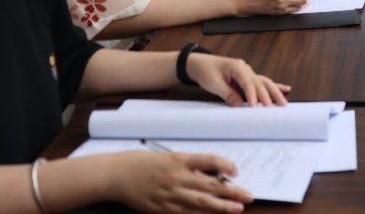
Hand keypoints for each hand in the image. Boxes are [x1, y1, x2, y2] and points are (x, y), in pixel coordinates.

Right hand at [108, 149, 252, 212]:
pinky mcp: (162, 209)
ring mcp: (170, 195)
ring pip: (202, 202)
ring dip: (222, 206)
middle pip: (211, 185)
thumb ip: (188, 166)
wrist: (116, 175)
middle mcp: (177, 177)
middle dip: (232, 191)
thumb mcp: (167, 157)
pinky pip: (186, 213)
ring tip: (237, 208)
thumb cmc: (141, 162)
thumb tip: (209, 175)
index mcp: (179, 159)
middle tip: (249, 195)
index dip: (226, 166)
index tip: (237, 171)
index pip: (210, 161)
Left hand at [185, 51, 291, 105]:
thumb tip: (239, 105)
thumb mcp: (213, 84)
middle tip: (275, 106)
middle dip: (268, 94)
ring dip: (274, 92)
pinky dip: (273, 86)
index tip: (254, 105)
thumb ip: (227, 94)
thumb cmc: (205, 71)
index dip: (252, 94)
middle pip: (260, 82)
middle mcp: (245, 68)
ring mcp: (247, 72)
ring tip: (284, 102)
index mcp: (237, 67)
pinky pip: (261, 82)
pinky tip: (286, 89)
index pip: (248, 82)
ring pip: (264, 82)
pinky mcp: (246, 78)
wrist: (198, 63)